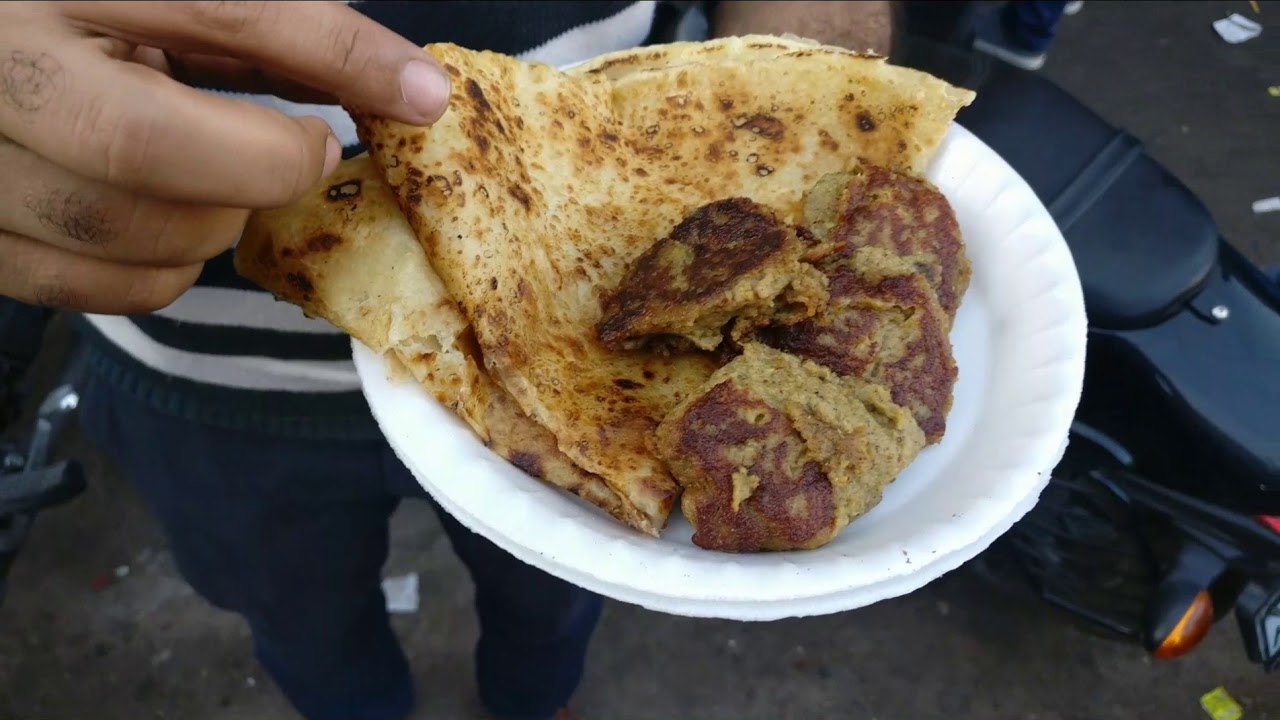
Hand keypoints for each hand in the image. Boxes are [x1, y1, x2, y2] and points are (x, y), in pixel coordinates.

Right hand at [0, 1, 451, 313]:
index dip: (333, 52)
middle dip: (257, 165)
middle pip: (142, 143)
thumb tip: (406, 90)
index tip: (419, 94)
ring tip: (214, 176)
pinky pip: (96, 288)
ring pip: (124, 230)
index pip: (219, 8)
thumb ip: (265, 32)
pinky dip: (165, 269)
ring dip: (214, 220)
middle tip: (302, 155)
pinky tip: (169, 221)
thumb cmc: (87, 18)